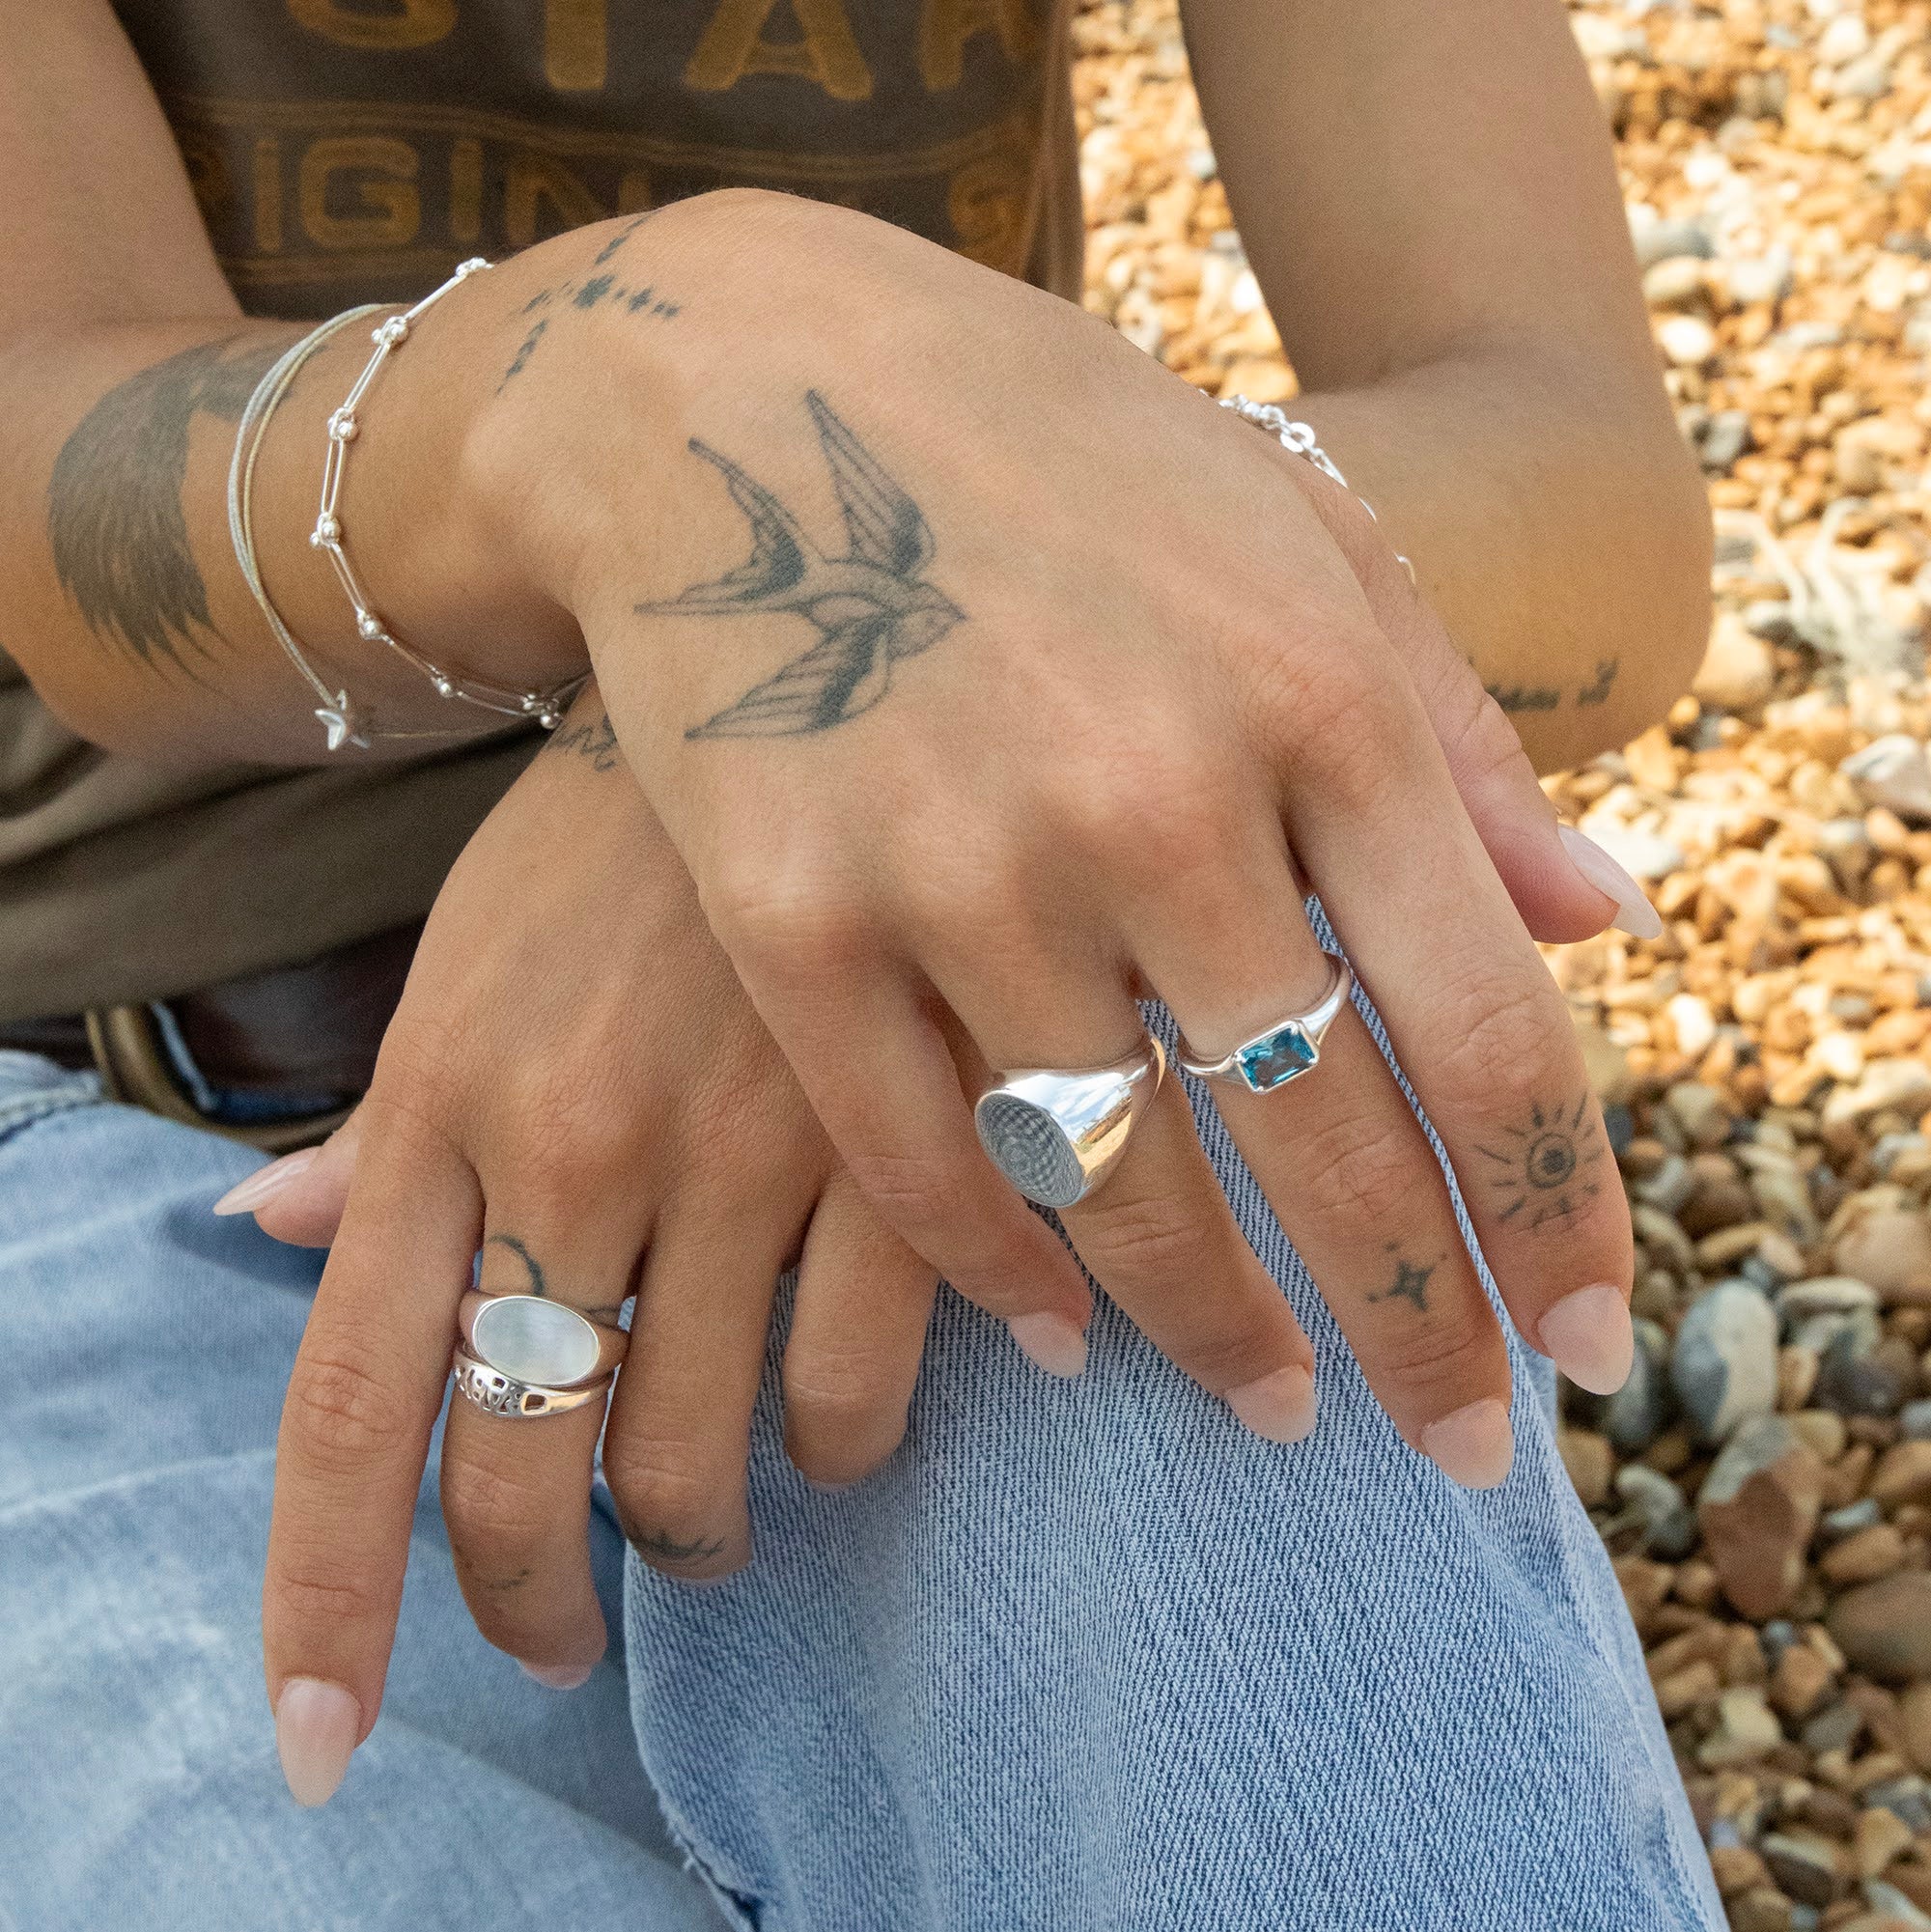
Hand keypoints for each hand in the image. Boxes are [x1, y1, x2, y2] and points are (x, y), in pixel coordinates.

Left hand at [257, 686, 935, 1801]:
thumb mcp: (467, 953)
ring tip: (721, 1492)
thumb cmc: (625, 821)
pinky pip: (866, 1387)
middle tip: (569, 1621)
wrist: (817, 649)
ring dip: (709, 1518)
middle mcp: (582, 1151)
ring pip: (709, 1458)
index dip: (331, 1598)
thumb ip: (387, 1129)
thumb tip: (270, 1243)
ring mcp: (746, 1160)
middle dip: (541, 1596)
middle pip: (531, 1475)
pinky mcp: (900, 1151)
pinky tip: (861, 1402)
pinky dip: (854, 1436)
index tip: (329, 1739)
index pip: (356, 1405)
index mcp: (449, 1100)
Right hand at [457, 190, 1644, 1486]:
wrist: (737, 387)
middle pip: (1326, 1147)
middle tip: (1452, 1447)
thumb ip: (1458, 742)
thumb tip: (1603, 926)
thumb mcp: (1298, 537)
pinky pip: (920, 1162)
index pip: (1488, 1026)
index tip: (1583, 1344)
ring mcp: (957, 865)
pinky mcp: (788, 920)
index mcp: (1314, 694)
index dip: (1552, 1216)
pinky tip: (1064, 1331)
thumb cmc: (1053, 458)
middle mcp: (1153, 796)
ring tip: (1274, 1401)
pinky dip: (1004, 1273)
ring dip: (1216, 1331)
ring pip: (1119, 1185)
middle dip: (1417, 1330)